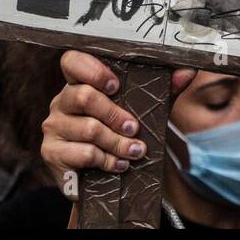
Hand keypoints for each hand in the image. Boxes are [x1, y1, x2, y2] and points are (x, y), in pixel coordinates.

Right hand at [41, 50, 194, 194]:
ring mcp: (54, 127)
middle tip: (134, 129)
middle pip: (85, 96)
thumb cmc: (120, 135)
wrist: (102, 179)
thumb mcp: (142, 110)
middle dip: (116, 115)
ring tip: (135, 152)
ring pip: (89, 129)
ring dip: (117, 143)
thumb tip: (188, 71)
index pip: (72, 61)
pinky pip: (83, 153)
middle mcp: (61, 101)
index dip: (93, 70)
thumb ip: (163, 89)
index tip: (117, 85)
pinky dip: (107, 160)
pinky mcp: (52, 153)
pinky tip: (119, 164)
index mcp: (79, 83)